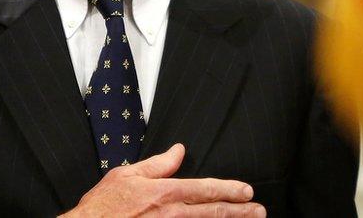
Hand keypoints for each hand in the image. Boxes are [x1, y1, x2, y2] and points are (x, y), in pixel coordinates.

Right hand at [62, 143, 265, 216]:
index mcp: (164, 193)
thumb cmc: (103, 205)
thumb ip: (157, 164)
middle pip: (213, 212)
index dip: (229, 190)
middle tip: (259, 211)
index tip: (247, 191)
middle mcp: (171, 214)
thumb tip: (178, 151)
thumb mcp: (127, 175)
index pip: (205, 189)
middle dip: (240, 211)